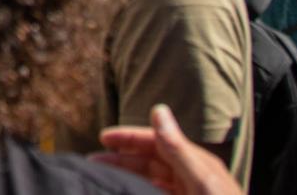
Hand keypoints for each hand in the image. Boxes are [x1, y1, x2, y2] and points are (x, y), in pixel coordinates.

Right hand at [91, 105, 244, 194]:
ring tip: (103, 178)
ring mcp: (189, 194)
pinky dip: (139, 191)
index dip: (130, 137)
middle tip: (94, 160)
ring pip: (152, 180)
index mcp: (197, 163)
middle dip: (122, 158)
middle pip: (151, 160)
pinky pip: (157, 194)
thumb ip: (178, 149)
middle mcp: (192, 177)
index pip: (158, 141)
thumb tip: (158, 110)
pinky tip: (127, 192)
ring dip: (128, 175)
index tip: (103, 138)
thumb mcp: (202, 183)